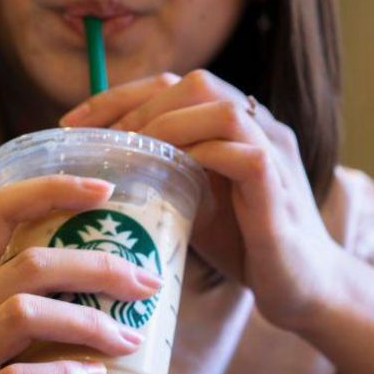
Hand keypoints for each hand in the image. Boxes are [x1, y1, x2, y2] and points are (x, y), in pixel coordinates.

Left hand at [60, 70, 344, 330]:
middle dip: (136, 106)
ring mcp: (273, 153)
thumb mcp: (193, 203)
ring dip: (165, 127)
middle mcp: (259, 126)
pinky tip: (163, 178)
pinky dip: (197, 158)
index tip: (71, 123)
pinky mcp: (278, 188)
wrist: (302, 289)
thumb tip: (98, 174)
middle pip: (194, 83)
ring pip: (220, 109)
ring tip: (126, 157)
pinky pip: (241, 153)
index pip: (174, 85)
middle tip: (94, 143)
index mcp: (236, 124)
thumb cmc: (246, 246)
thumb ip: (162, 177)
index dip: (120, 96)